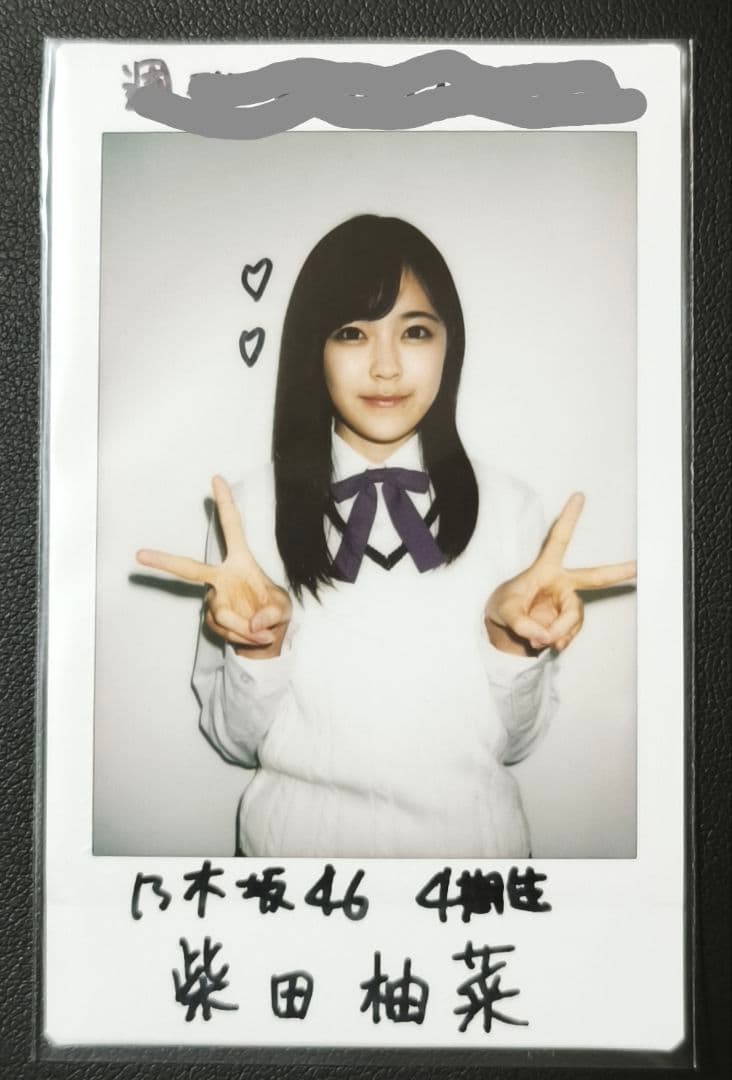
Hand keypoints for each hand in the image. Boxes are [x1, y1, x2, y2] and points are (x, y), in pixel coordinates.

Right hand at [136, 475, 290, 657]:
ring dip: (245, 628)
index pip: (233, 529)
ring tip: (261, 633)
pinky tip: (252, 636)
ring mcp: (214, 598)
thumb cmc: (274, 613)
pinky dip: (243, 637)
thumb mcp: (284, 610)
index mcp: (241, 563)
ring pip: (222, 613)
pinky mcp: (212, 619)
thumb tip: (254, 623)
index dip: (226, 504)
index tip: (217, 478)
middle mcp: (222, 577)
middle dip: (164, 562)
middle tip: (139, 555)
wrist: (266, 640)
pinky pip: (225, 629)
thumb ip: (272, 614)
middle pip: (190, 568)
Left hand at [485, 493, 635, 655]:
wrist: (506, 629)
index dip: (569, 519)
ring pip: (573, 619)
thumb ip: (522, 624)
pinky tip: (547, 644)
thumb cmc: (503, 606)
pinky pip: (569, 634)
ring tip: (538, 639)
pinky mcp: (568, 622)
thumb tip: (546, 636)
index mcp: (545, 569)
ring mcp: (567, 604)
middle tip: (637, 567)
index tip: (579, 496)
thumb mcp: (503, 611)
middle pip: (593, 578)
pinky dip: (558, 641)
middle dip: (617, 572)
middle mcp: (562, 584)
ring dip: (558, 632)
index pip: (558, 541)